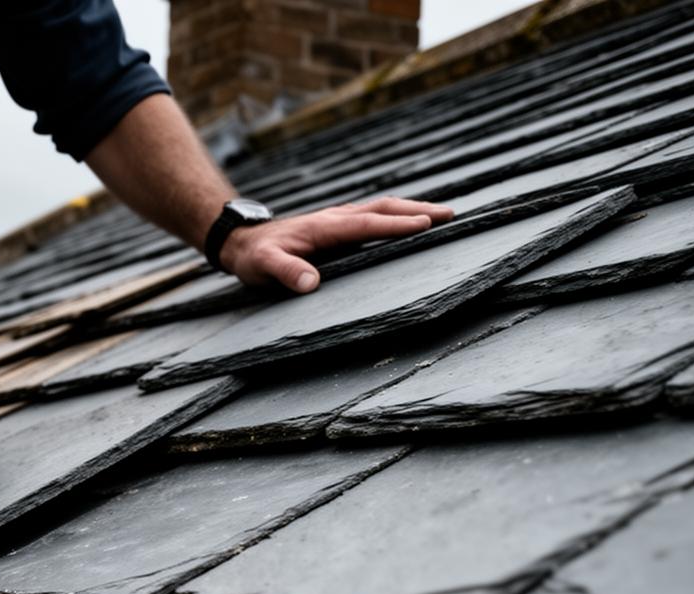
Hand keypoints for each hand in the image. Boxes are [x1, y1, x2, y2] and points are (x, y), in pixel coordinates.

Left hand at [221, 197, 454, 292]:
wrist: (243, 242)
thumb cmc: (254, 257)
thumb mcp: (263, 267)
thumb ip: (285, 273)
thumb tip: (310, 284)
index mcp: (324, 227)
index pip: (366, 224)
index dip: (395, 225)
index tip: (425, 224)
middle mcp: (336, 219)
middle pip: (382, 208)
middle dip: (416, 209)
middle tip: (450, 215)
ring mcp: (339, 220)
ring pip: (381, 209)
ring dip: (411, 209)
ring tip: (443, 215)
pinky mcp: (339, 227)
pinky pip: (374, 218)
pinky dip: (397, 217)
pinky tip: (412, 224)